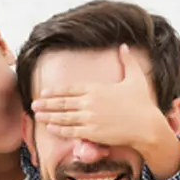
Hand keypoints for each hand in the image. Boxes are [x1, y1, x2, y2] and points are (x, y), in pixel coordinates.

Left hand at [31, 44, 166, 148]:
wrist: (147, 126)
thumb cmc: (142, 103)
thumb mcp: (135, 78)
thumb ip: (128, 61)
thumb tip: (124, 46)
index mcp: (96, 89)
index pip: (69, 89)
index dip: (54, 91)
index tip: (43, 92)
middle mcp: (89, 103)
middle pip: (62, 103)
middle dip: (46, 104)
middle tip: (33, 104)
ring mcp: (89, 119)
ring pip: (63, 117)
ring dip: (48, 117)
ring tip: (37, 116)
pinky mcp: (91, 133)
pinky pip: (71, 131)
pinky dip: (58, 130)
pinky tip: (50, 128)